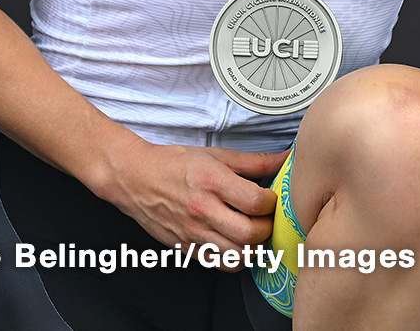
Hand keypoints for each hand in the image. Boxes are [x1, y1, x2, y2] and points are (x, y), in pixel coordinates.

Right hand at [95, 139, 286, 257]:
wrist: (135, 178)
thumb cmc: (174, 164)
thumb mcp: (217, 155)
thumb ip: (254, 162)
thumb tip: (284, 159)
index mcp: (213, 183)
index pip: (257, 202)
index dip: (272, 203)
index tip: (271, 199)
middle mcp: (203, 210)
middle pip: (250, 234)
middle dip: (266, 229)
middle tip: (266, 219)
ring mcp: (193, 232)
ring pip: (236, 255)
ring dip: (253, 248)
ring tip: (254, 233)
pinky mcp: (185, 247)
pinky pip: (218, 264)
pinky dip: (234, 259)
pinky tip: (236, 244)